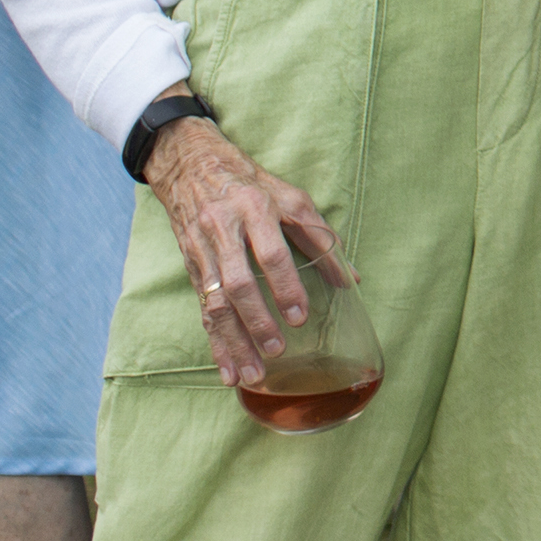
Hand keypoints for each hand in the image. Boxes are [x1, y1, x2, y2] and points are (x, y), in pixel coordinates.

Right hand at [141, 101, 339, 386]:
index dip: (285, 287)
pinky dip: (215, 343)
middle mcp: (224, 231)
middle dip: (257, 322)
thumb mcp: (290, 198)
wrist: (190, 165)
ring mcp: (202, 251)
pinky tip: (226, 369)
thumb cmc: (251, 183)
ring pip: (215, 304)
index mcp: (255, 209)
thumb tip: (350, 278)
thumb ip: (319, 236)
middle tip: (277, 351)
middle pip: (238, 284)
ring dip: (233, 343)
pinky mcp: (190, 267)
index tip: (300, 317)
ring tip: (251, 375)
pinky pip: (203, 310)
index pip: (271, 254)